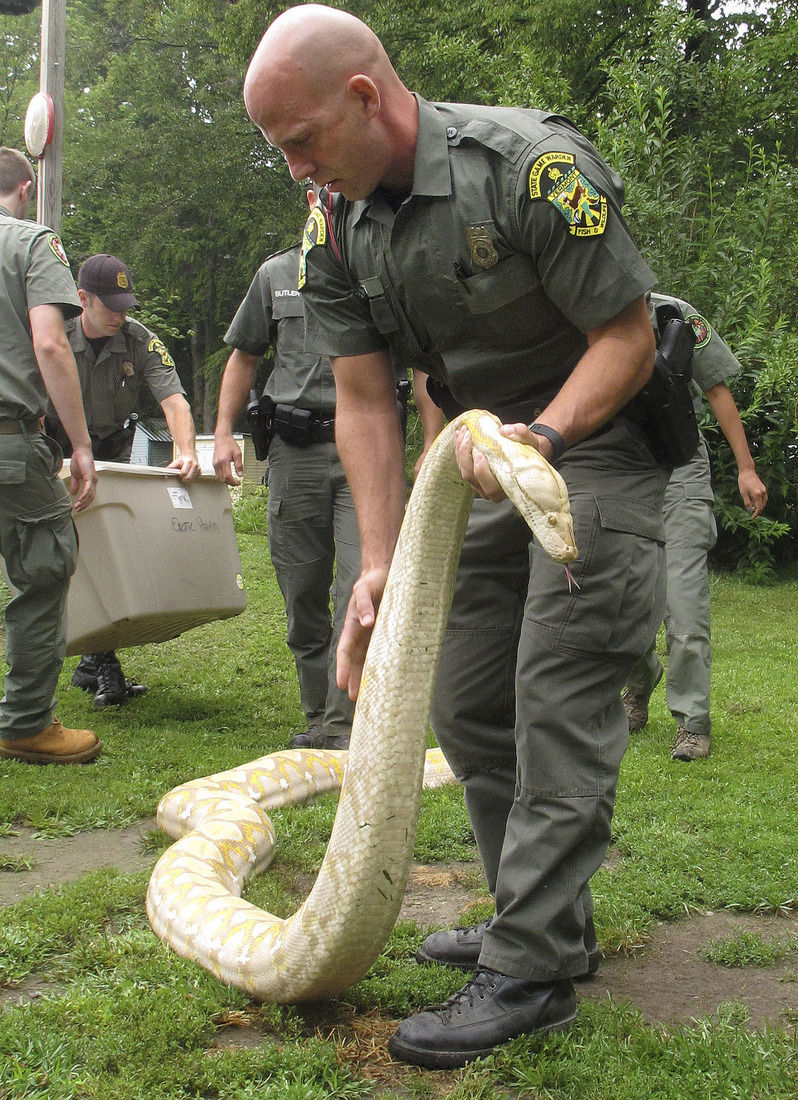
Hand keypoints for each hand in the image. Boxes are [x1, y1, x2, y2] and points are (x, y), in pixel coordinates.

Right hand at [68, 446, 96, 511]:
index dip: (84, 503)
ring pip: (89, 494)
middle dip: (84, 505)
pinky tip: (79, 499)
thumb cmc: (79, 461)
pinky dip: (84, 495)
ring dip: (83, 502)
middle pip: (91, 497)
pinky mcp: (90, 476)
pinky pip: (88, 488)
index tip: (78, 508)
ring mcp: (93, 479)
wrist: (80, 451)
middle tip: (77, 510)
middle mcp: (94, 482)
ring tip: (77, 506)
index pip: (90, 496)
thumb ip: (75, 484)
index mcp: (91, 482)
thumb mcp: (75, 475)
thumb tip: (74, 493)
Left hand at [168, 452, 201, 480]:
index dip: (180, 475)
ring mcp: (198, 468)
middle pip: (188, 477)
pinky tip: (190, 473)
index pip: (184, 472)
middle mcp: (194, 464)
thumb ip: (171, 466)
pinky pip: (196, 477)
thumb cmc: (183, 459)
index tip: (179, 475)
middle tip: (182, 476)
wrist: (190, 455)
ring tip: (186, 473)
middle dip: (184, 478)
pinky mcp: (200, 471)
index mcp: (188, 462)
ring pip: (192, 478)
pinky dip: (192, 477)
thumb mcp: (176, 461)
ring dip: (188, 477)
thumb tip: (166, 471)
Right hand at [212, 436, 243, 485]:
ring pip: (219, 477)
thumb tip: (240, 474)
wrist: (222, 438)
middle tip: (236, 483)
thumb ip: (239, 465)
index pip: (227, 476)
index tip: (238, 483)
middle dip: (230, 483)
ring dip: (226, 481)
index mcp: (224, 461)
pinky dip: (222, 477)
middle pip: (222, 479)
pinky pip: (217, 474)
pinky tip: (227, 476)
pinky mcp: (214, 463)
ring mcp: (215, 464)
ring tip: (232, 480)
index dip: (233, 482)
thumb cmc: (229, 444)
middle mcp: (218, 463)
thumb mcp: (238, 454)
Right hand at [336, 566, 388, 699]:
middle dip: (354, 679)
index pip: (345, 651)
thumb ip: (363, 605)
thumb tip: (366, 623)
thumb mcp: (364, 590)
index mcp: (353, 626)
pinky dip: (384, 665)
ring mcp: (374, 635)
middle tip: (355, 700)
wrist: (384, 574)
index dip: (343, 668)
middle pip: (356, 661)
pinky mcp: (386, 633)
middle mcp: (362, 634)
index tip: (341, 684)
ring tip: (370, 695)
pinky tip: (388, 676)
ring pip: (369, 660)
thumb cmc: (371, 582)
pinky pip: (384, 652)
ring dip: (367, 676)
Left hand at [454, 421, 544, 500]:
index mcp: (507, 487)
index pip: (490, 487)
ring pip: (464, 471)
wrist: (526, 452)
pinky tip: (460, 435)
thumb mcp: (531, 441)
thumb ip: (521, 434)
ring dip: (460, 450)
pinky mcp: (474, 475)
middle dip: (466, 455)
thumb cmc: (530, 451)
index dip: (482, 472)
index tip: (480, 453)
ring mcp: (480, 484)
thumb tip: (504, 430)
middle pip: (471, 477)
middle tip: (468, 436)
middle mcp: (491, 490)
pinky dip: (459, 449)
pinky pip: (462, 464)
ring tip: (463, 431)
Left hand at [738, 469, 766, 516]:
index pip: (758, 508)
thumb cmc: (743, 482)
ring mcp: (764, 490)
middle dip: (758, 511)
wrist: (747, 472)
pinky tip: (755, 502)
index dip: (756, 514)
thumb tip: (750, 510)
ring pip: (764, 502)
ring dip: (760, 506)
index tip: (752, 517)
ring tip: (752, 507)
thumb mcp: (743, 493)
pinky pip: (764, 498)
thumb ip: (747, 502)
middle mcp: (762, 493)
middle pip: (762, 506)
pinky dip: (761, 501)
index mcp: (757, 495)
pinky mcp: (764, 488)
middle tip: (752, 514)